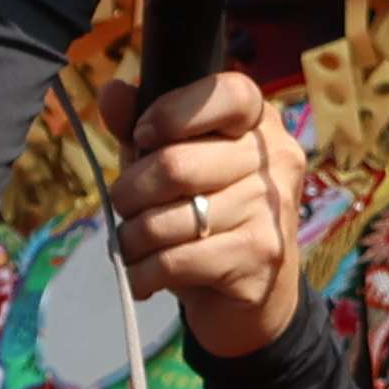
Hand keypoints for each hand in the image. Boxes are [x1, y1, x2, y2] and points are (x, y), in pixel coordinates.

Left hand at [112, 72, 312, 360]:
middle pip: (177, 164)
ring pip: (168, 219)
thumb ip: (144, 127)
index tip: (144, 137)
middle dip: (130, 192)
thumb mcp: (173, 163)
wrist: (255, 296)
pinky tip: (143, 277)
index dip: (173, 112)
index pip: (230, 93)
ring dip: (132, 238)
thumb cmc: (209, 215)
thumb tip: (112, 91)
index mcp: (261, 124)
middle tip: (124, 208)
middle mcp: (276, 161)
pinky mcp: (261, 256)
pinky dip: (144, 273)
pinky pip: (175, 261)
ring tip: (132, 246)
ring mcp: (272, 209)